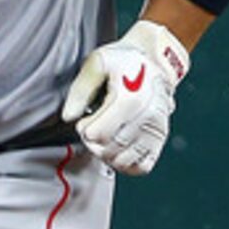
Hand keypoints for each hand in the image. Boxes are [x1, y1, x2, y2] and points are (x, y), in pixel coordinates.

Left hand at [60, 19, 190, 175]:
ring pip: (123, 162)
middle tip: (93, 127)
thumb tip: (68, 117)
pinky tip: (117, 148)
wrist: (157, 61)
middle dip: (93, 143)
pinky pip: (141, 167)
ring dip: (107, 154)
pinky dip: (125, 164)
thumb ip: (80, 90)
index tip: (85, 118)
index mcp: (132, 99)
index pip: (98, 134)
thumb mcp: (98, 63)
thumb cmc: (124, 61)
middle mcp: (148, 118)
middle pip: (109, 150)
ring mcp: (156, 131)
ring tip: (105, 136)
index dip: (85, 129)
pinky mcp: (160, 140)